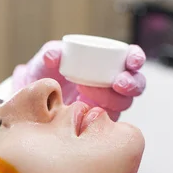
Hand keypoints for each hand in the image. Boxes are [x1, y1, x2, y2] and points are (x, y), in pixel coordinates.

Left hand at [12, 40, 146, 120]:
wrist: (36, 95)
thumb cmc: (48, 71)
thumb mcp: (48, 59)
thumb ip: (52, 53)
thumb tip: (53, 56)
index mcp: (110, 61)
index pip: (131, 58)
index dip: (136, 58)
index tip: (132, 62)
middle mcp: (114, 82)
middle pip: (136, 84)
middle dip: (131, 84)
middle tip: (117, 83)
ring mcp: (108, 102)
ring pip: (124, 103)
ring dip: (112, 98)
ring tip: (86, 92)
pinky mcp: (99, 119)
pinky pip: (108, 119)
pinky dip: (100, 114)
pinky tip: (83, 108)